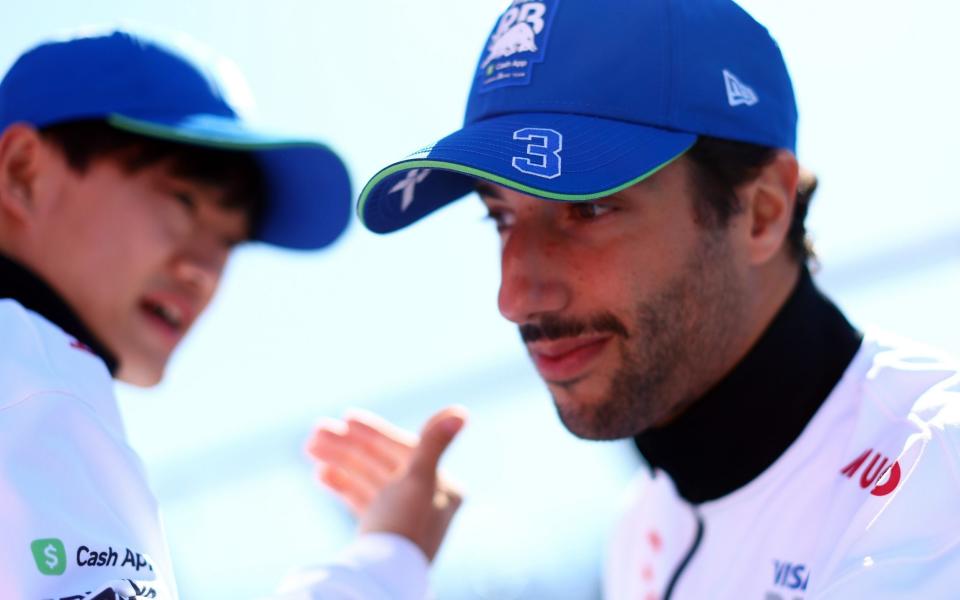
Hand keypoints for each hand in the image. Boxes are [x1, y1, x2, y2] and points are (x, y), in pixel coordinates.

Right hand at [307, 407, 466, 561]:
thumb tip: (461, 411)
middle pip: (381, 463)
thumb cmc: (404, 527)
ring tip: (309, 447)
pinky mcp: (383, 533)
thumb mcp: (418, 480)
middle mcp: (426, 500)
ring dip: (339, 460)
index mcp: (442, 487)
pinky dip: (342, 485)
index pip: (404, 450)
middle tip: (315, 432)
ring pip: (368, 479)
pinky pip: (362, 501)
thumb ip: (433, 442)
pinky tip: (320, 474)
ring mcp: (403, 517)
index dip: (375, 432)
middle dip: (348, 446)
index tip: (347, 418)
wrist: (383, 579)